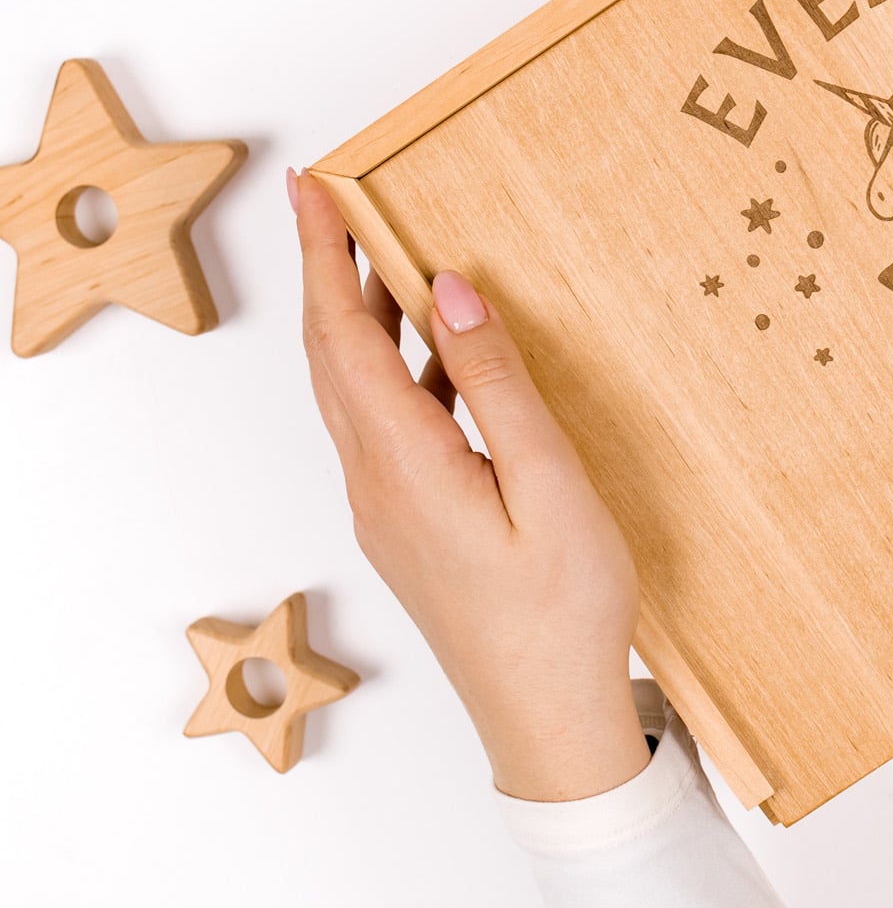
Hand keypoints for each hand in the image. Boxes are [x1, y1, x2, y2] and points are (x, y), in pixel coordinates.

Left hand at [291, 168, 648, 801]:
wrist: (549, 719)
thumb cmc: (563, 613)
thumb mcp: (548, 486)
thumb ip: (496, 384)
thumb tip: (450, 291)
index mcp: (404, 467)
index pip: (343, 336)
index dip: (323, 255)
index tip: (315, 188)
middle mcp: (377, 484)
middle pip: (333, 357)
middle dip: (327, 271)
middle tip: (336, 201)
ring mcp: (389, 509)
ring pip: (355, 391)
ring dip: (359, 318)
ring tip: (388, 257)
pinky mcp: (412, 525)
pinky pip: (385, 425)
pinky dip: (396, 367)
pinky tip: (442, 355)